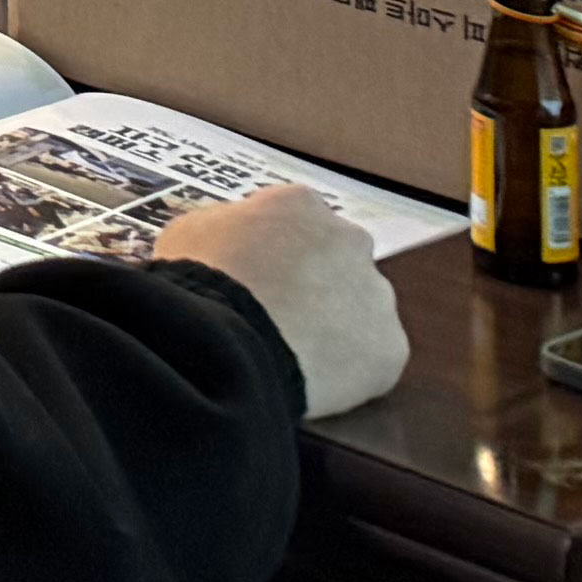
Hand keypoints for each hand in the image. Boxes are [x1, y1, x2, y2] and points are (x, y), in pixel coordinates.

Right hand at [156, 178, 409, 417]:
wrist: (226, 343)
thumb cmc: (203, 281)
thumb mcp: (191, 231)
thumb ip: (226, 227)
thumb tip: (234, 240)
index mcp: (300, 205)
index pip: (295, 221)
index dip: (273, 248)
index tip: (257, 271)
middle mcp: (350, 241)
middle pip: (337, 260)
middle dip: (315, 282)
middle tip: (278, 311)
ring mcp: (376, 295)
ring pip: (360, 309)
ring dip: (335, 324)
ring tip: (291, 350)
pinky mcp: (390, 348)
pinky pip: (371, 358)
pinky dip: (348, 368)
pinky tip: (311, 377)